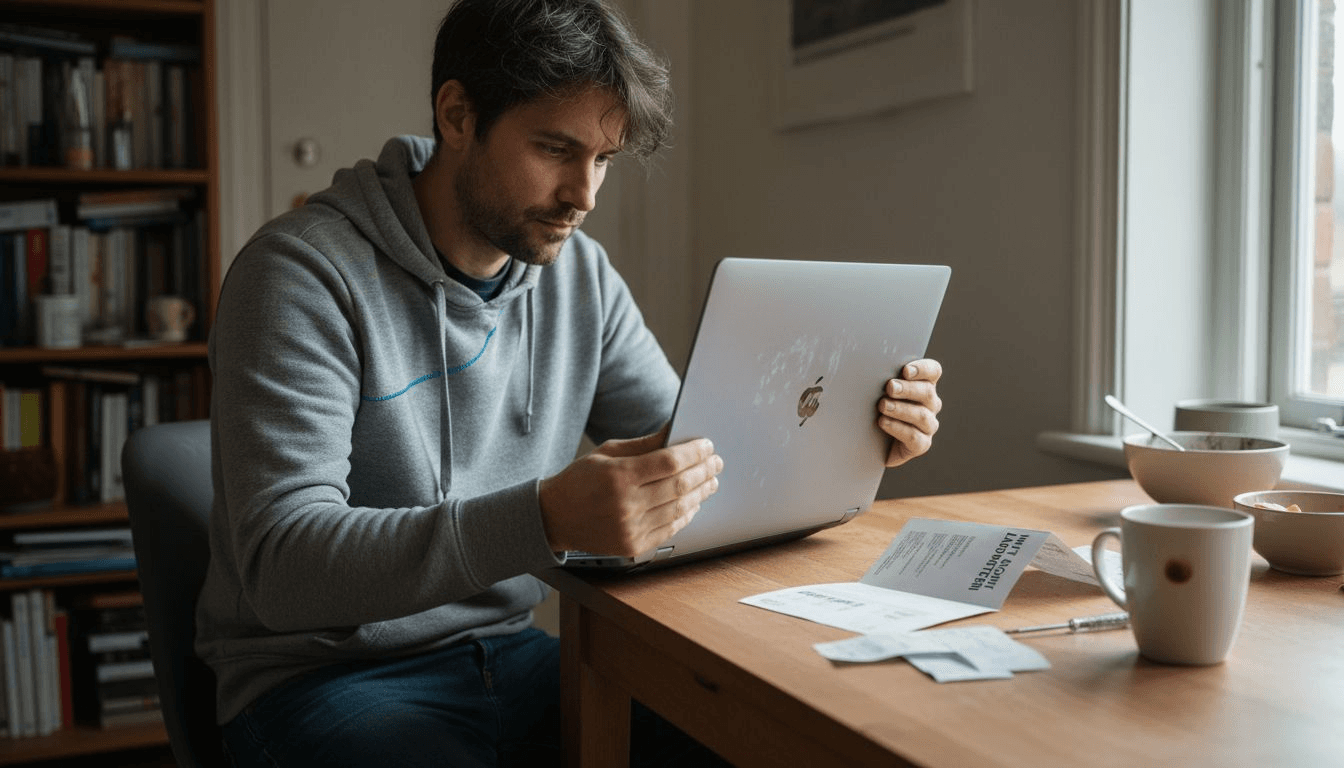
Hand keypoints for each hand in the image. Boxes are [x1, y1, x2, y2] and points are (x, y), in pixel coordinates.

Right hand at [538, 426, 723, 556]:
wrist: (555, 517)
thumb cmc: (581, 480)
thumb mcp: (607, 452)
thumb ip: (644, 444)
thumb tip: (674, 429)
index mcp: (618, 476)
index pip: (669, 462)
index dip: (694, 453)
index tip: (707, 446)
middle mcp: (625, 504)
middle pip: (678, 486)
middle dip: (703, 472)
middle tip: (716, 463)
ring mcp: (630, 528)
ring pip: (678, 508)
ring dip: (700, 493)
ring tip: (710, 481)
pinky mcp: (632, 545)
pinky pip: (670, 529)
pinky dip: (685, 514)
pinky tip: (693, 503)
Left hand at [878, 358, 942, 467]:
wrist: (868, 442)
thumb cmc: (873, 409)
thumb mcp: (875, 391)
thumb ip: (878, 378)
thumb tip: (867, 365)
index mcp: (923, 385)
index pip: (933, 371)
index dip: (923, 369)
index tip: (905, 370)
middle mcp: (930, 404)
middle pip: (927, 392)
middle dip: (907, 388)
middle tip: (890, 387)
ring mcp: (928, 425)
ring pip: (921, 415)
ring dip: (901, 409)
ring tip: (882, 405)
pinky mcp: (921, 444)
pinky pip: (914, 437)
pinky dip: (898, 428)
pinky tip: (883, 422)